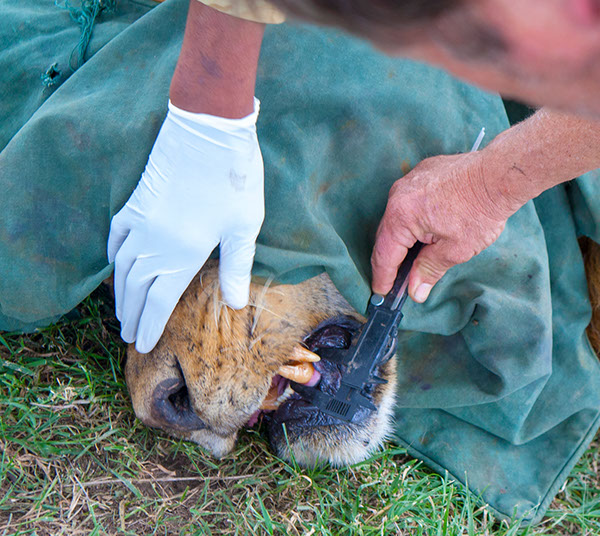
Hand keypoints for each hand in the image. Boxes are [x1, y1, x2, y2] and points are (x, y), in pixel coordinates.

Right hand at [108, 99, 263, 352]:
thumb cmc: (234, 179)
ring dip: (119, 293)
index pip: (159, 302)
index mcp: (181, 254)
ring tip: (120, 312)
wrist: (209, 129)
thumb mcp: (243, 227)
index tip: (141, 345)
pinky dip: (112, 256)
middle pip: (136, 289)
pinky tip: (114, 265)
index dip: (150, 326)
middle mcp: (154, 243)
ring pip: (122, 267)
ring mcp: (140, 221)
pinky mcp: (136, 200)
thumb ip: (236, 268)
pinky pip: (116, 236)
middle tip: (127, 336)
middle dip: (131, 316)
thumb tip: (236, 304)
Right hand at [371, 151, 517, 302]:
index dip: (383, 277)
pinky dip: (411, 219)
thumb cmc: (480, 210)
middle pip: (386, 236)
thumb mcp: (455, 250)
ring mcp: (408, 182)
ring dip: (401, 239)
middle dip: (391, 260)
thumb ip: (429, 270)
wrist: (499, 174)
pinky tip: (425, 230)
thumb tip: (415, 290)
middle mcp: (397, 196)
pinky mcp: (421, 173)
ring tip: (411, 259)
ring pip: (396, 218)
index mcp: (401, 216)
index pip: (384, 255)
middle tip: (396, 282)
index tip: (381, 292)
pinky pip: (407, 201)